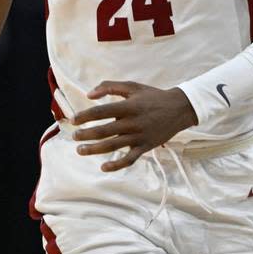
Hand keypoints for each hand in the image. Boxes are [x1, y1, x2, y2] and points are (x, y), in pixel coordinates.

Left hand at [71, 81, 199, 171]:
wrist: (179, 109)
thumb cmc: (153, 96)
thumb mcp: (132, 86)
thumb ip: (109, 87)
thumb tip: (89, 95)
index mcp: (128, 106)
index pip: (101, 112)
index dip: (85, 116)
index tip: (73, 120)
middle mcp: (132, 123)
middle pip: (104, 131)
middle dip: (86, 135)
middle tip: (74, 137)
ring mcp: (139, 136)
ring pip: (113, 146)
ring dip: (94, 150)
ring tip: (80, 150)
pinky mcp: (145, 147)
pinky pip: (130, 159)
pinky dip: (117, 165)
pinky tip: (104, 167)